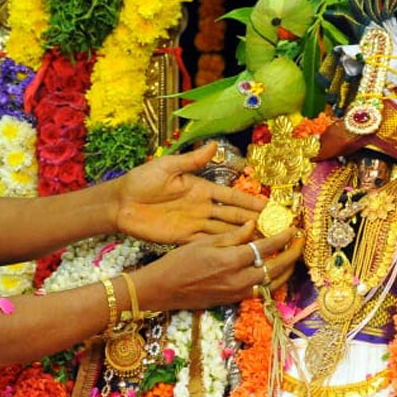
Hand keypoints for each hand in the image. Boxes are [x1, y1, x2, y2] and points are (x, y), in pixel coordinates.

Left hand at [113, 142, 264, 244]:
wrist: (120, 203)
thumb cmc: (141, 180)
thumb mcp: (167, 166)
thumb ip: (191, 160)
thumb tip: (213, 145)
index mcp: (200, 187)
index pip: (230, 195)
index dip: (249, 200)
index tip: (269, 205)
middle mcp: (201, 206)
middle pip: (232, 215)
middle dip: (253, 220)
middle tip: (276, 226)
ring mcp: (193, 223)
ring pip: (223, 230)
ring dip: (242, 235)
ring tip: (263, 240)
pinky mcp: (182, 238)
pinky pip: (207, 242)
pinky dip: (222, 246)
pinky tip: (237, 251)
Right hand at [135, 222, 303, 310]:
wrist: (164, 289)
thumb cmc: (179, 261)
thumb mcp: (205, 242)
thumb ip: (233, 235)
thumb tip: (254, 225)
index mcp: (231, 260)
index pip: (266, 247)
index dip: (283, 237)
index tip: (293, 228)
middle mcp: (239, 279)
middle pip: (276, 267)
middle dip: (292, 253)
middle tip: (301, 241)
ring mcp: (238, 292)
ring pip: (272, 282)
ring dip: (286, 269)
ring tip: (294, 257)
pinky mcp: (234, 300)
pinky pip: (260, 290)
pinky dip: (272, 281)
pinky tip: (275, 272)